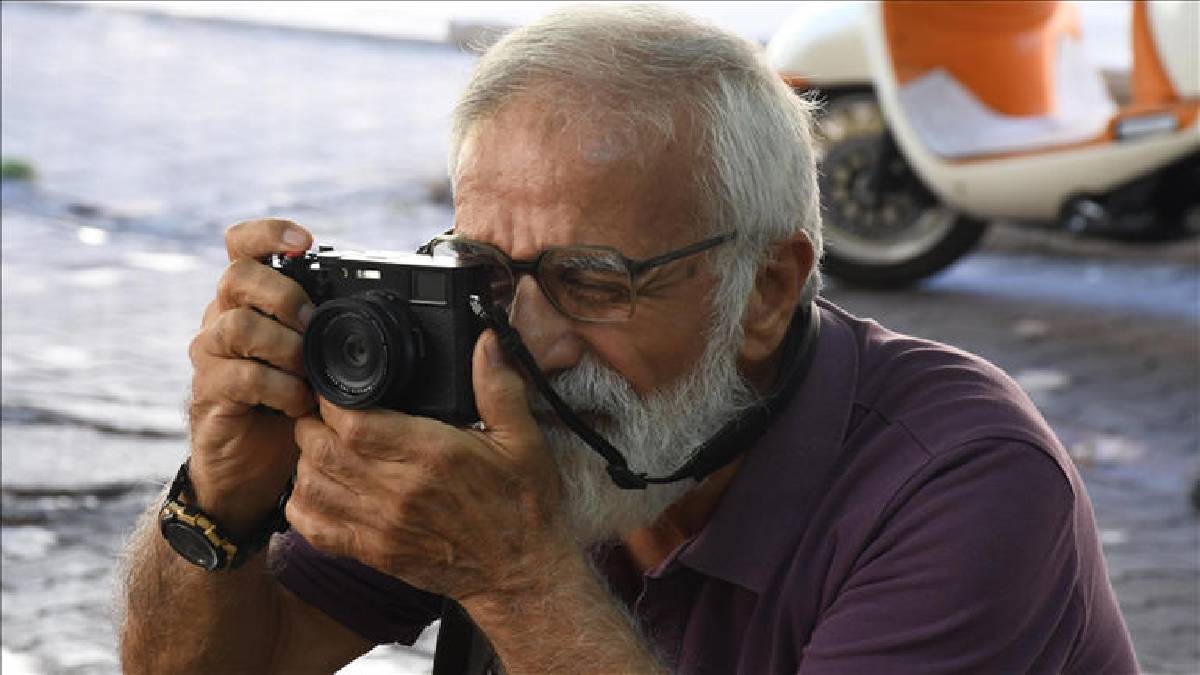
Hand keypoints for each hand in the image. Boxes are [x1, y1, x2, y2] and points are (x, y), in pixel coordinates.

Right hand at [187, 218, 316, 534]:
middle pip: (237, 275)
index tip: (306, 242)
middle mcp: (222, 317)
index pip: (240, 243)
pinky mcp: (211, 393)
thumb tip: (382, 306)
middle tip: (314, 323)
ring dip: (285, 346)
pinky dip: (279, 388)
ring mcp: (211, 355)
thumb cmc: (289, 403)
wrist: (249, 468)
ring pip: (236, 326)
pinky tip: (299, 402)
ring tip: (309, 370)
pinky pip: (240, 377)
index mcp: (249, 299)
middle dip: (286, 295)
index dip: (269, 233)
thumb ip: (328, 328)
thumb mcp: (314, 358)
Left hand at [287, 330, 574, 601]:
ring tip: (323, 445)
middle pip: (320, 449)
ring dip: (306, 460)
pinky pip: (314, 528)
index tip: (338, 388)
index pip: (353, 422)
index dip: (332, 399)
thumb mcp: (523, 438)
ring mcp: (382, 526)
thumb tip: (486, 340)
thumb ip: (498, 386)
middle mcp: (399, 491)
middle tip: (325, 412)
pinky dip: (303, 504)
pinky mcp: (374, 553)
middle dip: (312, 423)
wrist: (520, 572)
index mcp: (432, 455)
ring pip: (310, 485)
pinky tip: (320, 486)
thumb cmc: (522, 504)